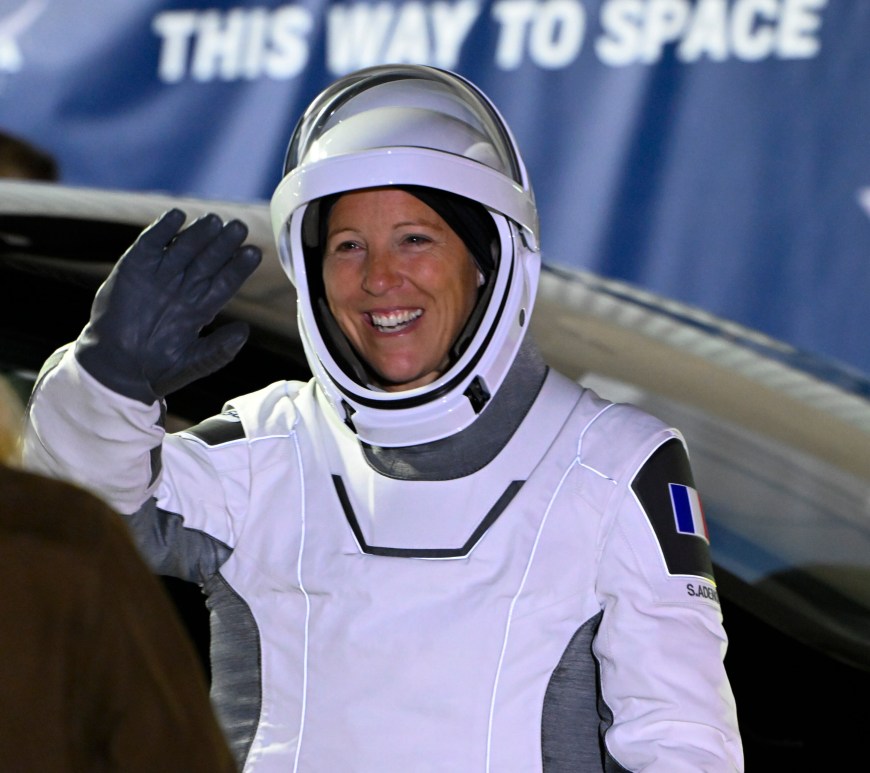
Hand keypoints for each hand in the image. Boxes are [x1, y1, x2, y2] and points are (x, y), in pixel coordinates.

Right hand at [75, 209, 262, 402]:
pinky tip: (176, 215)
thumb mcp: (194, 362)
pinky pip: (150, 244)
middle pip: (209, 260)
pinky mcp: (134, 269)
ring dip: (199, 233)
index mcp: (201, 308)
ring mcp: (160, 277)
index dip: (239, 268)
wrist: (116, 368)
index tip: (254, 253)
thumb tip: (244, 331)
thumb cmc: (158, 370)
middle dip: (224, 244)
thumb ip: (220, 349)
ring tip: (214, 220)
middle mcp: (183, 288)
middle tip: (239, 226)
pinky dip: (161, 229)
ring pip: (184, 248)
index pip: (225, 282)